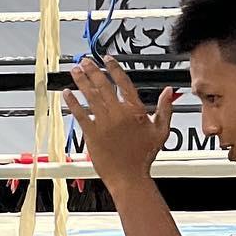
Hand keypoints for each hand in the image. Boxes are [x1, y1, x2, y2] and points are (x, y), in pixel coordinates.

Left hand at [63, 56, 175, 185]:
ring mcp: (104, 123)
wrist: (129, 176)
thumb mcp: (161, 131)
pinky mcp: (92, 133)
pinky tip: (67, 93)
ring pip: (90, 96)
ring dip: (81, 81)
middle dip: (93, 70)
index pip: (124, 82)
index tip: (107, 59)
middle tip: (85, 61)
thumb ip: (165, 108)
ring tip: (75, 71)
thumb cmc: (144, 157)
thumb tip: (168, 92)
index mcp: (134, 110)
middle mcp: (118, 113)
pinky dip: (73, 102)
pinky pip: (80, 113)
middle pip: (103, 85)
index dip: (114, 68)